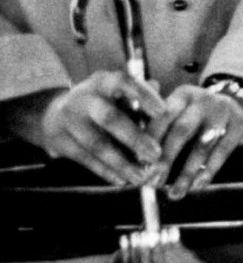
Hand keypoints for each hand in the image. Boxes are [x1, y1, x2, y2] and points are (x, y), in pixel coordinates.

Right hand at [34, 70, 167, 186]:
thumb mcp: (117, 93)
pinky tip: (121, 180)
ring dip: (121, 163)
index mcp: (104, 82)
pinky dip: (105, 171)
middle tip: (156, 155)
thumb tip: (168, 107)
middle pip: (110, 118)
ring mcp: (70, 120)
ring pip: (97, 144)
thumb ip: (142, 98)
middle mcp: (85, 98)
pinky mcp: (60, 141)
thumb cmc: (102, 103)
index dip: (144, 96)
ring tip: (141, 177)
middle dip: (134, 138)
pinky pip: (86, 159)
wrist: (54, 114)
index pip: (124, 83)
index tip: (164, 112)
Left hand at [150, 84, 242, 199]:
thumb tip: (132, 161)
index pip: (162, 116)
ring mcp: (224, 111)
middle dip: (166, 159)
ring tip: (175, 193)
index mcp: (182, 96)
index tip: (139, 165)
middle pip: (181, 130)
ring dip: (187, 172)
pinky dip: (209, 170)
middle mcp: (203, 100)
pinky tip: (198, 185)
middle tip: (153, 182)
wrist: (241, 102)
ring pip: (202, 145)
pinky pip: (223, 151)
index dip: (150, 141)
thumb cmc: (197, 116)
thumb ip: (156, 128)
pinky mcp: (240, 124)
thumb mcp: (179, 112)